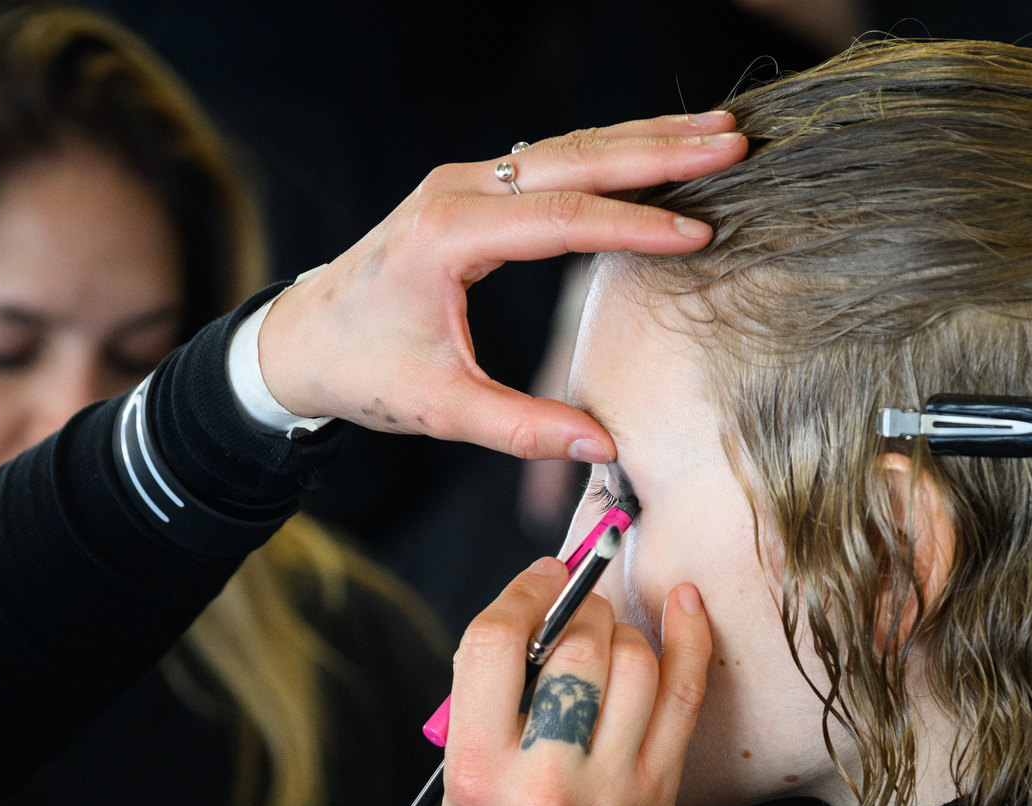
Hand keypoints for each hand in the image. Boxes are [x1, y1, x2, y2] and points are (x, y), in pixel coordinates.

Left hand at [256, 113, 746, 462]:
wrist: (301, 337)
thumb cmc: (363, 369)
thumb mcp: (439, 409)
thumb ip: (520, 427)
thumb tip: (602, 449)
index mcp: (447, 236)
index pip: (562, 219)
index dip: (636, 224)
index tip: (698, 231)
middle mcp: (457, 191)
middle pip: (576, 157)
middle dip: (660, 148)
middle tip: (731, 141)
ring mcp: (465, 181)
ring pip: (569, 147)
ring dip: (645, 138)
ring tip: (716, 130)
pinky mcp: (473, 189)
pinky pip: (553, 160)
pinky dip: (612, 151)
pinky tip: (659, 148)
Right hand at [442, 563, 711, 805]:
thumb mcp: (462, 796)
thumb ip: (487, 711)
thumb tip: (539, 615)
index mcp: (476, 774)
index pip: (493, 645)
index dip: (520, 594)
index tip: (540, 580)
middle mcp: (544, 780)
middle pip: (571, 645)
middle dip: (576, 608)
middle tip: (576, 610)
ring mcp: (611, 789)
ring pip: (632, 661)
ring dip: (622, 631)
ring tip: (609, 641)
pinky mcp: (660, 798)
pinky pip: (684, 696)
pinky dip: (689, 639)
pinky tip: (686, 604)